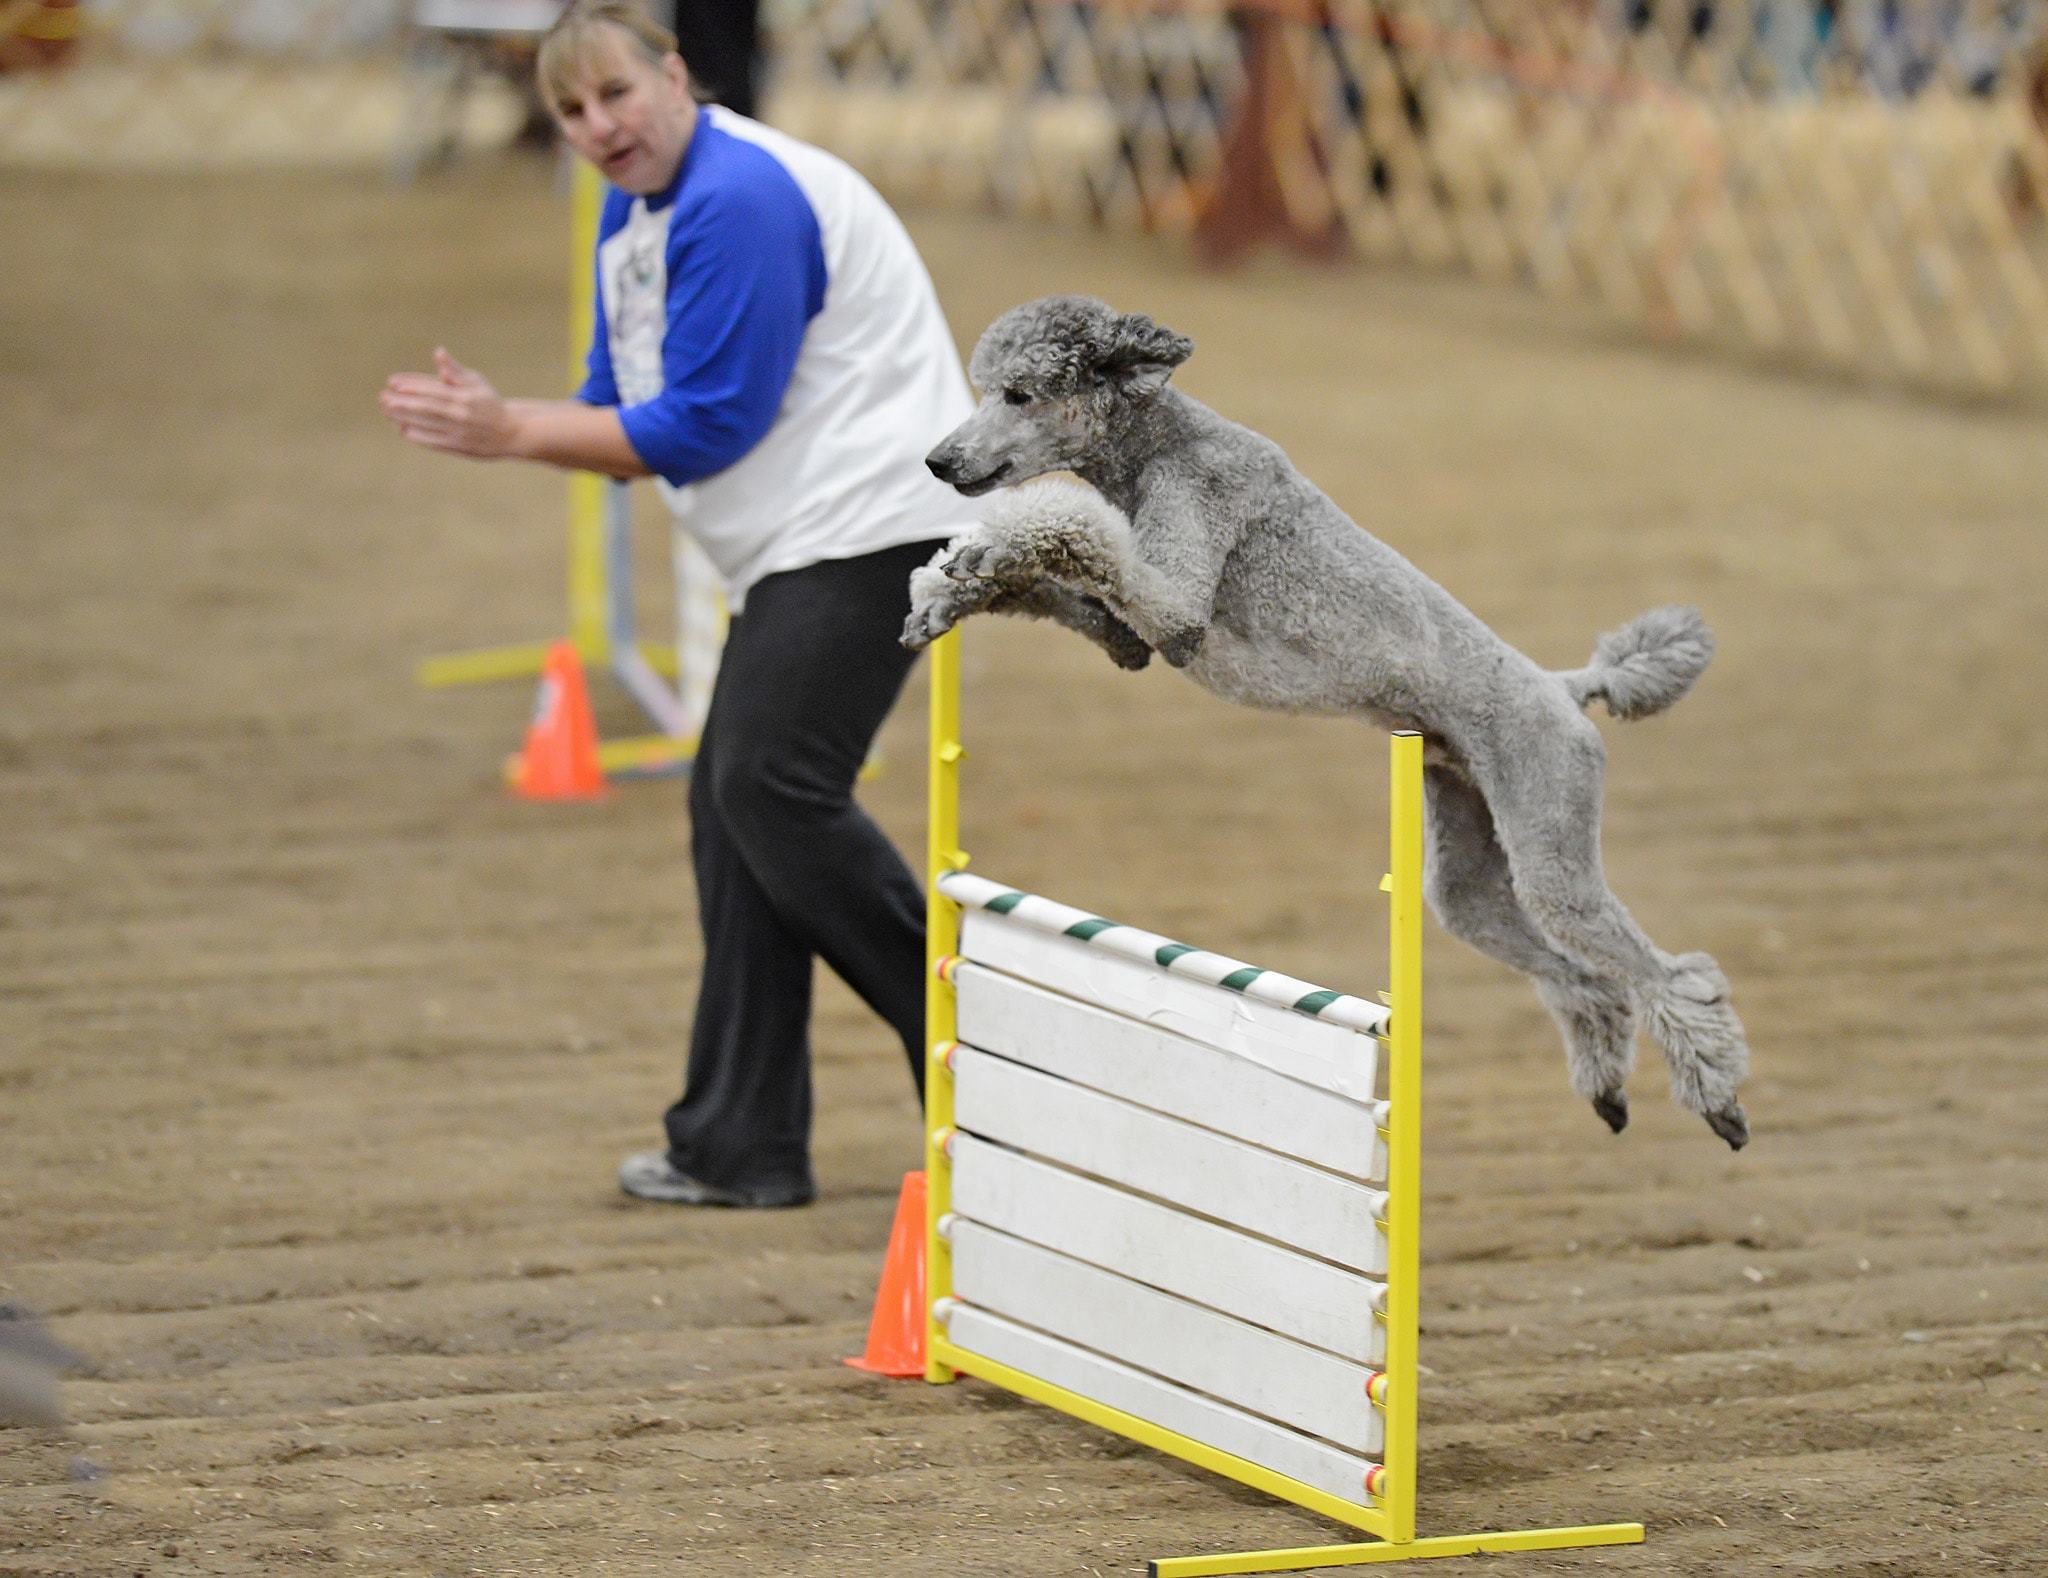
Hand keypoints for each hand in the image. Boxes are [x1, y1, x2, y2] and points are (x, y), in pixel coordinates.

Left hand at [379, 348, 519, 458]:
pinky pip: (433, 441)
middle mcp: (461, 413)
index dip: (411, 385)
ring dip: (403, 417)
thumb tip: (438, 353)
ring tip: (387, 411)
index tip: (392, 382)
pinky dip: (417, 436)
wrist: (512, 433)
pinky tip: (402, 429)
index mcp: (464, 395)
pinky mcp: (458, 447)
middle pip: (425, 406)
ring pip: (426, 423)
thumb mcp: (476, 382)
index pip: (432, 388)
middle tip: (382, 398)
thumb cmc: (490, 404)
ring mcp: (459, 431)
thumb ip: (455, 370)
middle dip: (402, 401)